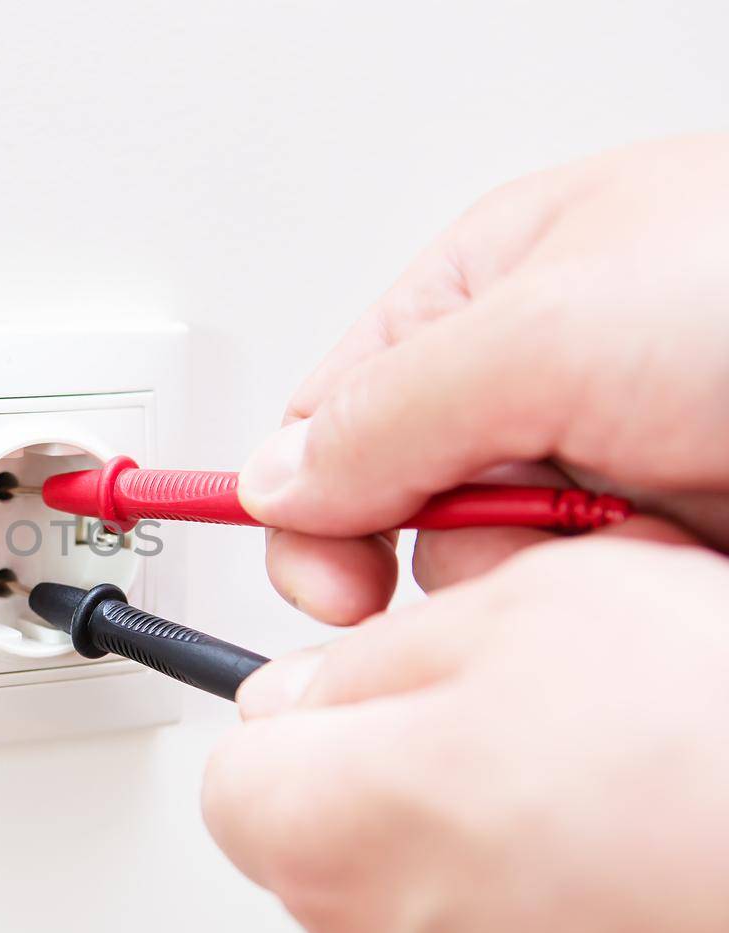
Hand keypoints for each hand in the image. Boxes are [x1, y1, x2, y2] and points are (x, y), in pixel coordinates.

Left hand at [202, 528, 728, 932]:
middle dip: (385, 776)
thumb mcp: (529, 609)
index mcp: (333, 832)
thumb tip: (305, 689)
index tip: (367, 690)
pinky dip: (532, 915)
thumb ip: (378, 653)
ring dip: (465, 846)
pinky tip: (619, 865)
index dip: (310, 715)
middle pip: (318, 844)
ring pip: (408, 907)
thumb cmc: (718, 750)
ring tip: (590, 792)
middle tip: (506, 724)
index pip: (240, 773)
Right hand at [239, 134, 728, 623]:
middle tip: (532, 541)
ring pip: (502, 581)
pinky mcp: (674, 546)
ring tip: (652, 538)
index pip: (329, 417)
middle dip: (466, 548)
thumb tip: (272, 484)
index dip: (309, 509)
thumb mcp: (546, 325)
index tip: (334, 594)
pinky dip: (624, 615)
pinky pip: (590, 615)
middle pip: (407, 514)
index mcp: (482, 295)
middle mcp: (537, 382)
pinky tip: (683, 573)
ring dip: (559, 584)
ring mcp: (611, 468)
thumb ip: (381, 410)